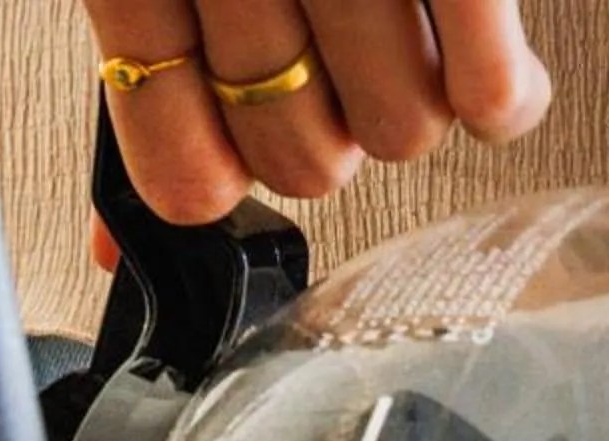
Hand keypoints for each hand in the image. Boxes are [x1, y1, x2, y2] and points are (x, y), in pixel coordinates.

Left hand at [81, 0, 549, 222]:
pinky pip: (486, 90)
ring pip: (398, 136)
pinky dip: (497, 92)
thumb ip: (140, 64)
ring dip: (411, 99)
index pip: (184, 172)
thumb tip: (111, 244)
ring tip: (406, 28)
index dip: (214, 173)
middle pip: (308, 164)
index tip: (227, 149)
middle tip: (334, 63)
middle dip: (325, 128)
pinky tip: (493, 72)